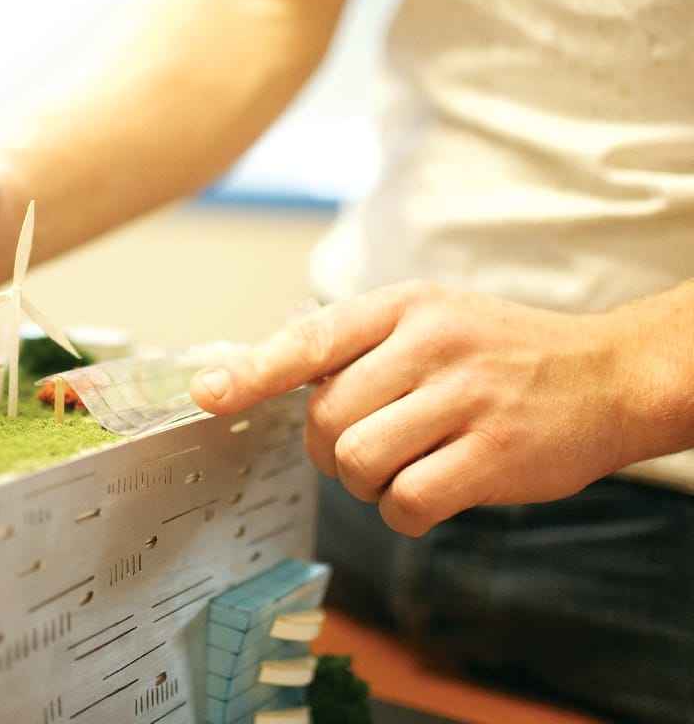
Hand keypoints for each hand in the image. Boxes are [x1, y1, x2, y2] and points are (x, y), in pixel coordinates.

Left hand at [190, 281, 652, 535]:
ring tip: (404, 467)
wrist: (610, 376)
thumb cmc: (501, 354)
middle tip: (369, 446)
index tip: (208, 395)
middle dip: (329, 449)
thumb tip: (264, 376)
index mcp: (404, 306)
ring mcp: (465, 397)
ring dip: (366, 483)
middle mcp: (431, 343)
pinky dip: (404, 512)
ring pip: (357, 461)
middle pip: (325, 419)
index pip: (310, 338)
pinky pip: (407, 501)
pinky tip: (432, 493)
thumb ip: (356, 345)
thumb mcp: (430, 319)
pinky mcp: (495, 452)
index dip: (252, 371)